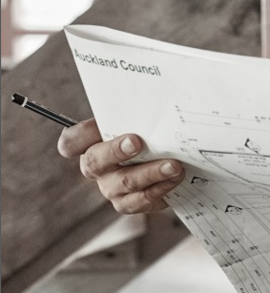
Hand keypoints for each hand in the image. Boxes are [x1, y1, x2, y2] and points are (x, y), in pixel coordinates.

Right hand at [58, 118, 184, 213]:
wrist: (170, 154)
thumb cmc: (150, 129)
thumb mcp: (142, 115)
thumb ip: (139, 109)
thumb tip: (159, 90)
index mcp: (92, 142)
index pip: (71, 141)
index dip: (78, 137)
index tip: (102, 127)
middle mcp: (97, 166)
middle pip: (93, 162)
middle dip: (115, 151)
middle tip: (137, 143)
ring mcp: (111, 187)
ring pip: (123, 184)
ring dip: (150, 174)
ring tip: (175, 166)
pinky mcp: (129, 202)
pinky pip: (140, 201)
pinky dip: (160, 189)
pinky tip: (176, 179)